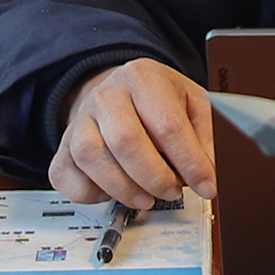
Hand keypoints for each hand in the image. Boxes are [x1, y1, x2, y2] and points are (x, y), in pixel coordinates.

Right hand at [51, 59, 216, 207]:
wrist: (116, 92)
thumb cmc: (157, 101)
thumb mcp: (192, 104)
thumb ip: (207, 134)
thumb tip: (211, 171)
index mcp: (143, 77)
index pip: (168, 124)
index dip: (191, 162)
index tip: (207, 185)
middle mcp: (106, 95)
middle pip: (126, 142)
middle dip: (156, 178)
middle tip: (173, 191)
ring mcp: (79, 121)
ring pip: (93, 159)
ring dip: (126, 189)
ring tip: (148, 197)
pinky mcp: (62, 148)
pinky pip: (68, 177)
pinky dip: (93, 194)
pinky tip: (115, 190)